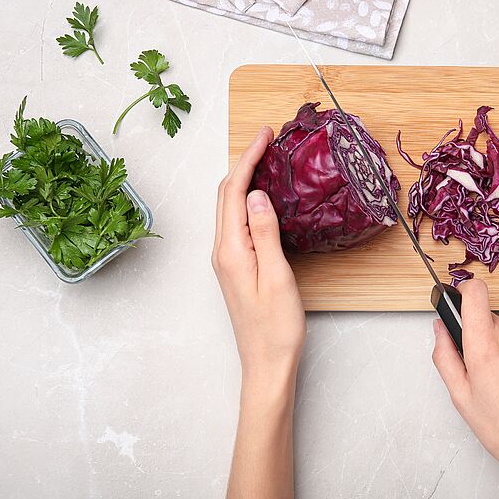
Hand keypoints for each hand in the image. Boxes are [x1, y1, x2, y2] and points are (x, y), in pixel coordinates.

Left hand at [212, 126, 305, 405]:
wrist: (266, 364)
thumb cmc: (276, 328)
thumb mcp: (277, 276)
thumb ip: (265, 233)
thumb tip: (256, 194)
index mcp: (230, 250)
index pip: (235, 192)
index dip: (248, 158)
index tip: (265, 134)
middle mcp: (222, 251)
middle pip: (227, 195)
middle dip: (244, 163)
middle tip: (267, 140)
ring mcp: (227, 260)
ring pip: (230, 208)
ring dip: (244, 180)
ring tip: (266, 160)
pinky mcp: (235, 267)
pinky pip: (237, 223)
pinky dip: (247, 201)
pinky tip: (263, 198)